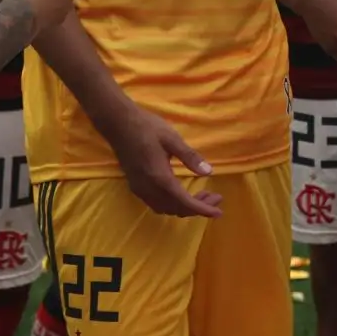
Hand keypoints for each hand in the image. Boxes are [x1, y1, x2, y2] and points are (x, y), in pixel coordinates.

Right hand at [106, 104, 223, 217]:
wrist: (118, 123)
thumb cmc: (147, 127)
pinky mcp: (135, 186)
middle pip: (176, 208)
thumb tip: (209, 172)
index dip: (203, 209)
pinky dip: (173, 204)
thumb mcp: (172, 138)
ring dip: (185, 207)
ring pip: (166, 209)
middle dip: (198, 208)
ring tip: (203, 195)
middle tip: (216, 198)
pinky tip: (182, 193)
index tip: (219, 212)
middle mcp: (148, 189)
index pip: (184, 202)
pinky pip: (156, 204)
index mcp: (159, 178)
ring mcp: (140, 189)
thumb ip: (190, 157)